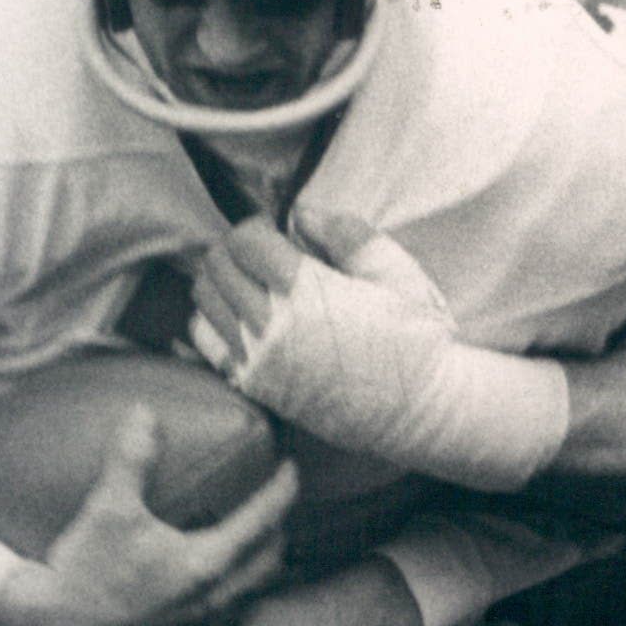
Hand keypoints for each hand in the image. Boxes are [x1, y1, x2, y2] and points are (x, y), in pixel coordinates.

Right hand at [0, 405, 297, 625]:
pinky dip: (242, 589)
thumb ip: (133, 458)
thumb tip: (144, 413)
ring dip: (265, 563)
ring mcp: (202, 623)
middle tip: (273, 502)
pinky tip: (224, 578)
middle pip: (271, 560)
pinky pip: (233, 612)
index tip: (291, 468)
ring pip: (256, 591)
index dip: (282, 491)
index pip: (263, 521)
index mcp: (207, 563)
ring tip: (257, 538)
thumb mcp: (109, 506)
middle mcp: (215, 597)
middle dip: (279, 528)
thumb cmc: (86, 568)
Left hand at [189, 216, 566, 488]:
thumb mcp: (395, 271)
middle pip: (216, 267)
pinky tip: (242, 317)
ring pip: (204, 302)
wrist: (421, 411)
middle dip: (234, 250)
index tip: (277, 232)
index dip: (257, 226)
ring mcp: (258, 360)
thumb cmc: (416, 338)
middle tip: (261, 254)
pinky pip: (207, 344)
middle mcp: (271, 324)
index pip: (244, 240)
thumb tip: (300, 214)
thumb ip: (347, 233)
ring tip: (250, 283)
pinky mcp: (256, 387)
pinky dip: (214, 320)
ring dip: (220, 282)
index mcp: (305, 290)